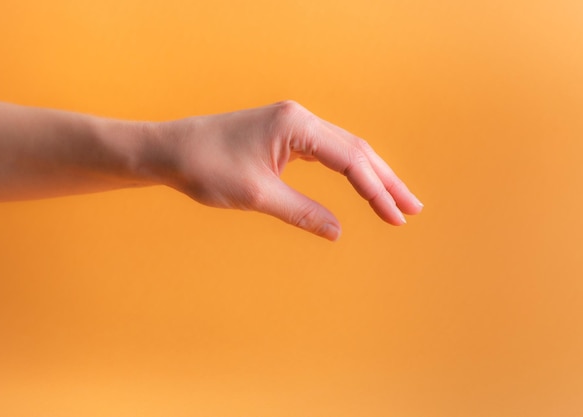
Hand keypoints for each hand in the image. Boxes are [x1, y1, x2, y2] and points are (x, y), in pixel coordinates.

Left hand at [144, 101, 422, 240]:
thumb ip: (301, 212)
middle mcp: (299, 118)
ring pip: (344, 149)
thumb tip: (337, 231)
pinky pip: (326, 151)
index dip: (376, 191)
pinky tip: (361, 184)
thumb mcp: (257, 196)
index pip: (350, 159)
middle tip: (412, 209)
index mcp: (296, 126)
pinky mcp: (283, 133)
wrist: (169, 149)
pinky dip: (348, 170)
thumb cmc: (206, 167)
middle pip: (356, 149)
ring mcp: (292, 123)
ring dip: (371, 175)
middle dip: (385, 181)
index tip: (395, 217)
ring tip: (397, 200)